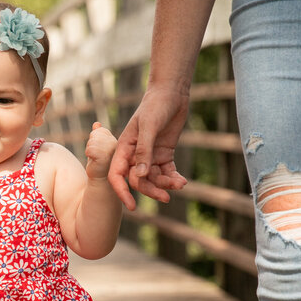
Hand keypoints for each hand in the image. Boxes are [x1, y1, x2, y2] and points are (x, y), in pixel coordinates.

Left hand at [84, 122, 118, 179]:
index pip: (100, 131)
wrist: (102, 182)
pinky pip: (90, 149)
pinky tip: (95, 161)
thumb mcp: (100, 147)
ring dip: (90, 150)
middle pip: (95, 134)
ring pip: (92, 141)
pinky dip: (89, 154)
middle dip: (92, 145)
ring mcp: (112, 148)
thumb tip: (96, 124)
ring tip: (97, 159)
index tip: (101, 152)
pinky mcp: (105, 155)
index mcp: (119, 139)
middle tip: (97, 157)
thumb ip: (99, 135)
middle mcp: (118, 142)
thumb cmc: (101, 166)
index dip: (96, 141)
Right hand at [107, 84, 189, 209]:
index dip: (122, 191)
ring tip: (179, 184)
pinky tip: (182, 181)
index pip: (117, 175)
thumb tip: (141, 176)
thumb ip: (144, 151)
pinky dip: (173, 177)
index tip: (132, 206)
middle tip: (165, 198)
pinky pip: (166, 171)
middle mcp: (135, 154)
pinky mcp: (164, 154)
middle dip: (151, 190)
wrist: (172, 94)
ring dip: (165, 183)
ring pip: (154, 178)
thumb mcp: (149, 127)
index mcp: (124, 148)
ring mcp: (150, 155)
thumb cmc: (155, 106)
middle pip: (139, 180)